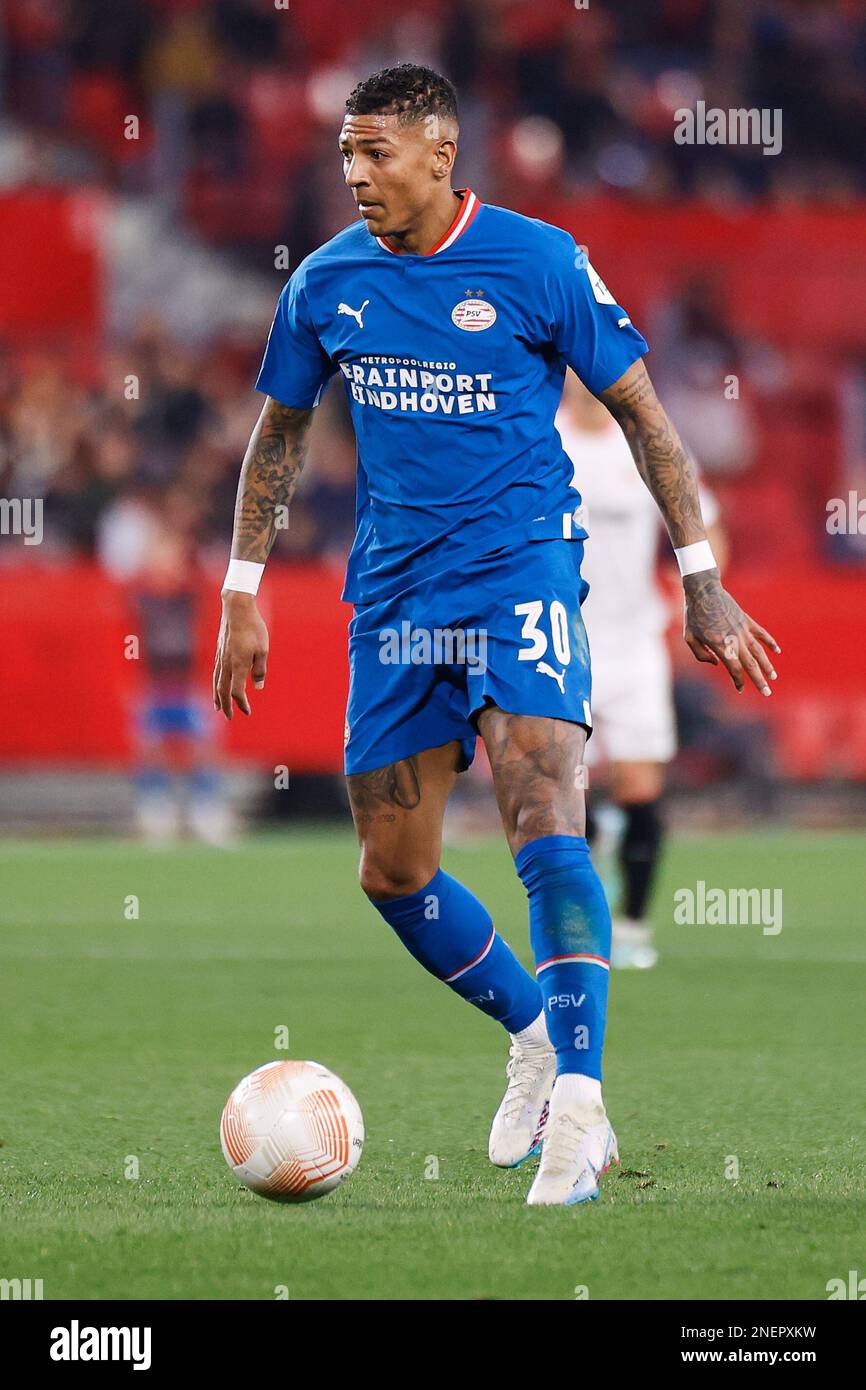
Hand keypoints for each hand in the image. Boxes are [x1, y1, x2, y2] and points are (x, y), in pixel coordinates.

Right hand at [214, 591, 269, 718]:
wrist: (236, 608)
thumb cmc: (253, 628)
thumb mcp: (263, 649)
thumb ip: (260, 670)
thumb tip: (258, 687)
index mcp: (239, 665)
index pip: (237, 691)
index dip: (241, 703)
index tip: (247, 711)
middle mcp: (227, 664)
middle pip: (223, 690)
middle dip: (226, 705)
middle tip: (230, 717)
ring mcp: (221, 657)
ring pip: (216, 682)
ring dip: (217, 697)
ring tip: (218, 708)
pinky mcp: (219, 651)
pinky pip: (215, 673)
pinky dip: (215, 684)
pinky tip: (217, 686)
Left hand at [683, 571, 779, 695]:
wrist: (704, 591)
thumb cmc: (693, 616)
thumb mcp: (689, 637)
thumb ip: (701, 654)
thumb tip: (717, 664)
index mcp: (720, 645)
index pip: (734, 668)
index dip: (738, 681)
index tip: (739, 689)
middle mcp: (734, 639)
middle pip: (750, 664)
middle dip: (759, 680)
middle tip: (767, 693)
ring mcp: (742, 629)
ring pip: (759, 651)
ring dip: (767, 665)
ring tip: (773, 677)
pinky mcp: (746, 620)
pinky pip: (761, 633)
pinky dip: (770, 642)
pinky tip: (777, 651)